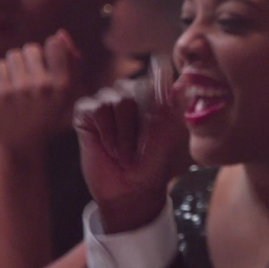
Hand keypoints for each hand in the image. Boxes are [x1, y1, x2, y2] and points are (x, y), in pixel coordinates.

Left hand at [0, 30, 79, 160]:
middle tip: (31, 79)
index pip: (54, 44)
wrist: (21, 147)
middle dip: (29, 59)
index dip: (49, 51)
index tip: (47, 66)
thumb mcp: (68, 94)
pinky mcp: (0, 93)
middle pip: (31, 48)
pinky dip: (2, 75)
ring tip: (18, 83)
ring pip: (13, 55)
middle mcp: (44, 85)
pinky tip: (7, 89)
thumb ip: (71, 63)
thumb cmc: (46, 117)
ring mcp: (21, 89)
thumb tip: (61, 34)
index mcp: (64, 85)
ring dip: (15, 66)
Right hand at [74, 57, 189, 233]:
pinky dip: (106, 131)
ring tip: (125, 153)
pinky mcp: (86, 112)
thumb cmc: (152, 162)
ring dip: (124, 133)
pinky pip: (96, 109)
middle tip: (141, 149)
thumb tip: (182, 83)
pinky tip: (109, 148)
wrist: (129, 189)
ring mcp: (106, 100)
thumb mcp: (166, 135)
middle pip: (135, 87)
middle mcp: (129, 92)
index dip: (158, 100)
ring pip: (116, 100)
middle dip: (140, 123)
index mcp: (152, 94)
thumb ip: (170, 107)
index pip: (156, 77)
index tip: (160, 126)